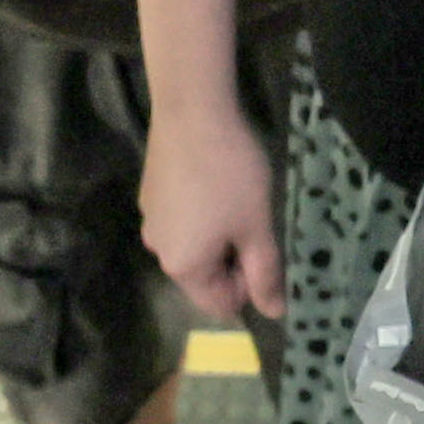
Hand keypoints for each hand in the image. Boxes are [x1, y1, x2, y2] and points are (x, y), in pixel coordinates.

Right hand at [142, 96, 280, 322]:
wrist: (192, 110)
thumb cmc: (231, 173)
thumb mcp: (256, 226)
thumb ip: (265, 273)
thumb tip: (273, 313)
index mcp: (183, 267)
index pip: (220, 304)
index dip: (249, 286)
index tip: (263, 249)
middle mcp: (158, 250)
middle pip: (204, 276)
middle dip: (233, 258)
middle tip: (254, 222)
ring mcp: (150, 219)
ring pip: (193, 245)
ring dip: (218, 234)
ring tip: (237, 199)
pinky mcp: (150, 192)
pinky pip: (182, 220)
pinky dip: (201, 213)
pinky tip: (215, 181)